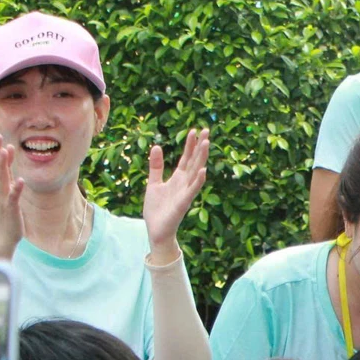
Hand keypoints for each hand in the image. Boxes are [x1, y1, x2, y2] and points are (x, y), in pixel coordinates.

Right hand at [0, 126, 22, 260]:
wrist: (3, 234)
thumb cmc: (6, 209)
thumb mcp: (5, 186)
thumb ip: (5, 170)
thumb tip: (6, 150)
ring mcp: (3, 197)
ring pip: (2, 178)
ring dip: (4, 164)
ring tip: (5, 150)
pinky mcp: (11, 208)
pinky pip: (13, 197)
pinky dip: (16, 188)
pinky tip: (20, 180)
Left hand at [141, 128, 210, 258]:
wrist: (155, 230)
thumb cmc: (156, 209)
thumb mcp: (153, 183)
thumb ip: (156, 166)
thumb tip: (157, 146)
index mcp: (178, 178)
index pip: (186, 158)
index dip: (190, 145)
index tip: (194, 130)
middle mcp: (185, 183)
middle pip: (194, 161)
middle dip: (200, 146)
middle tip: (207, 129)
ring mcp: (185, 193)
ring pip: (196, 172)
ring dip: (202, 158)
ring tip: (206, 143)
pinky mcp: (183, 203)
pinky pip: (192, 190)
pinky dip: (198, 180)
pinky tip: (203, 170)